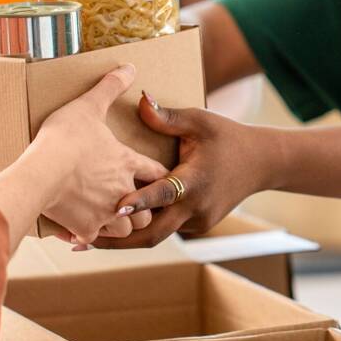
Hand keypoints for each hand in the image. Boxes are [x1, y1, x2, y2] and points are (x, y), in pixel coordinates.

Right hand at [27, 65, 166, 245]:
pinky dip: (88, 236)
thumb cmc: (65, 138)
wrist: (41, 173)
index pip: (156, 172)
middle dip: (144, 207)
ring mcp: (105, 213)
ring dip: (121, 225)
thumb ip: (109, 87)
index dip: (160, 175)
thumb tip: (129, 66)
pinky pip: (93, 239)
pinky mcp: (85, 229)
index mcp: (127, 162)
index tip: (160, 178)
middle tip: (134, 202)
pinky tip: (78, 232)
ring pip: (126, 229)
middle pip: (148, 207)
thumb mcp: (88, 105)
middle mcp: (122, 190)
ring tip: (110, 219)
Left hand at [91, 92, 278, 248]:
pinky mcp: (196, 226)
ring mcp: (197, 221)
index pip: (163, 194)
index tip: (114, 209)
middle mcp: (195, 208)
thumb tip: (140, 100)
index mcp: (195, 181)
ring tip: (84, 239)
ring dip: (124, 238)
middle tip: (79, 240)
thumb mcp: (200, 121)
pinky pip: (166, 229)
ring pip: (156, 235)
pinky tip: (113, 230)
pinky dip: (142, 229)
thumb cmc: (228, 137)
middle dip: (116, 240)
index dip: (139, 203)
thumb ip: (168, 117)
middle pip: (152, 234)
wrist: (261, 163)